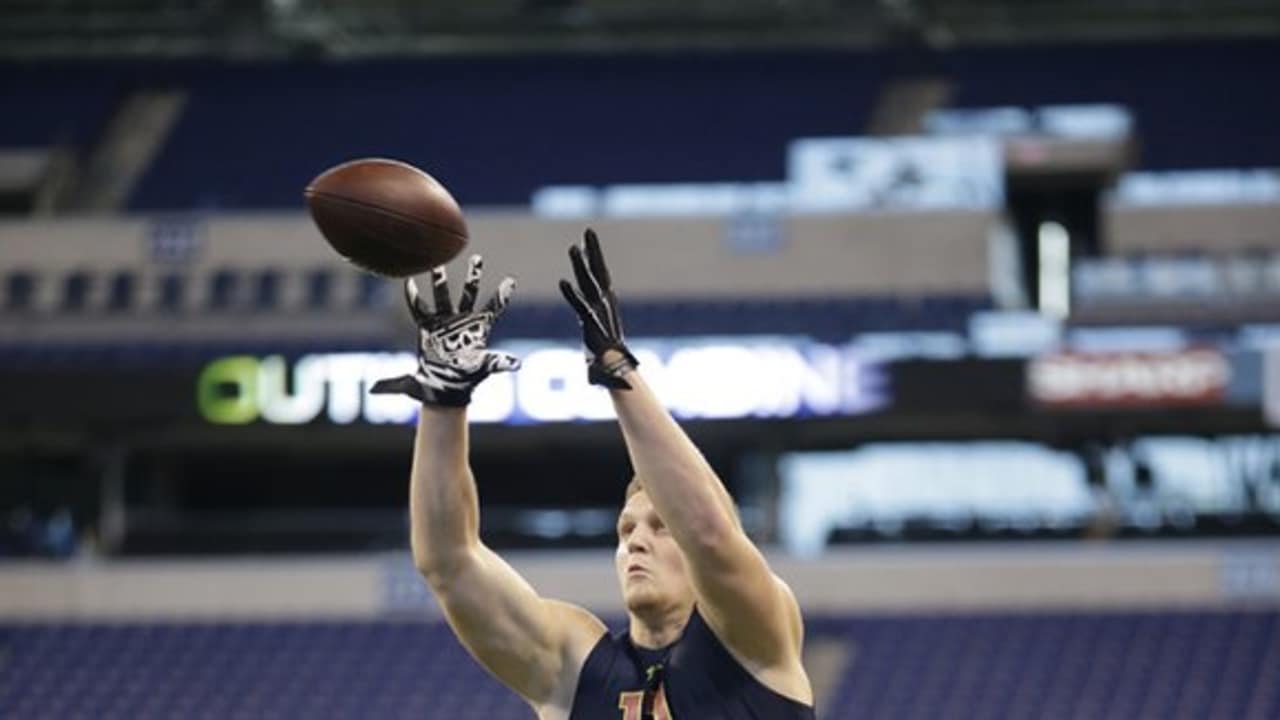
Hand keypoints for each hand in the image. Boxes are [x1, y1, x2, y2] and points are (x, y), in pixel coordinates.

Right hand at [371, 255, 519, 406]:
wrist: (446, 386)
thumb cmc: (467, 377)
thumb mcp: (486, 366)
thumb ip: (500, 362)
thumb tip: (518, 365)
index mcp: (480, 328)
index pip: (494, 307)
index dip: (502, 295)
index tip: (511, 280)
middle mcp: (463, 320)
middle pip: (469, 293)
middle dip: (473, 276)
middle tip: (477, 258)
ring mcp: (445, 321)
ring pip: (444, 296)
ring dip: (441, 282)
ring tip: (438, 265)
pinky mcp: (428, 327)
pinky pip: (419, 309)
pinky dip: (413, 297)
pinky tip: (409, 283)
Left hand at [558, 228, 637, 389]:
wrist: (615, 372)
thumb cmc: (608, 356)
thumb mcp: (600, 333)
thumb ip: (595, 321)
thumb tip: (592, 317)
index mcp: (605, 303)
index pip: (599, 274)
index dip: (593, 255)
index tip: (587, 239)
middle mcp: (604, 304)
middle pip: (598, 272)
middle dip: (593, 251)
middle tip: (588, 230)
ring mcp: (599, 314)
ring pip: (589, 285)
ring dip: (581, 266)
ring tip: (572, 248)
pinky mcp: (592, 327)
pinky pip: (581, 307)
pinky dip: (572, 294)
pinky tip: (562, 282)